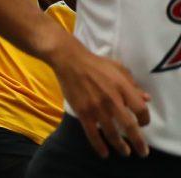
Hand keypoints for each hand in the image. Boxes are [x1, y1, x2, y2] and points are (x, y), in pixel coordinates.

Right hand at [51, 43, 150, 158]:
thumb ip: (133, 85)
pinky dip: (99, 145)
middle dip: (138, 142)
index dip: (145, 119)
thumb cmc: (96, 63)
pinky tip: (104, 153)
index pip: (141, 109)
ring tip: (125, 152)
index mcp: (123, 87)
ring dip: (120, 146)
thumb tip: (145, 99)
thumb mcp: (119, 69)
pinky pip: (92, 133)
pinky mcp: (83, 112)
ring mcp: (97, 107)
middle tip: (142, 152)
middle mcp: (112, 99)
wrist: (70, 61)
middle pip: (129, 126)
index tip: (143, 124)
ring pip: (112, 132)